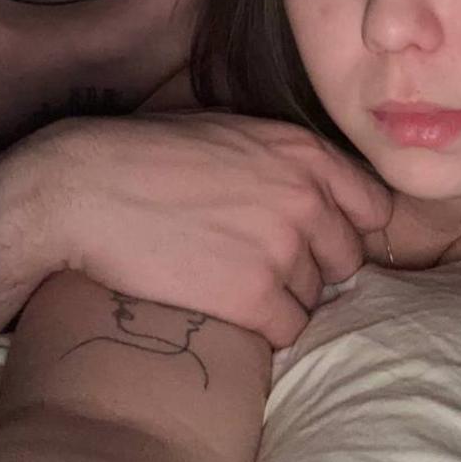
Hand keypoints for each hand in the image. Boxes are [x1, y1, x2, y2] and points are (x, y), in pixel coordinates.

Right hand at [21, 111, 390, 346]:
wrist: (86, 187)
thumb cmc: (147, 154)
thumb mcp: (230, 130)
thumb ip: (282, 158)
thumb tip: (313, 183)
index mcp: (304, 152)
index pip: (374, 205)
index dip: (349, 227)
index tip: (322, 240)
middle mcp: (306, 198)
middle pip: (347, 258)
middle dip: (315, 268)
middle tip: (267, 267)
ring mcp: (283, 247)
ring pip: (316, 298)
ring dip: (282, 299)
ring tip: (232, 282)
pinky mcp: (253, 296)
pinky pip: (288, 331)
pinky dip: (263, 330)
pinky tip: (227, 311)